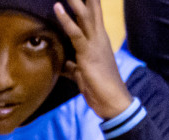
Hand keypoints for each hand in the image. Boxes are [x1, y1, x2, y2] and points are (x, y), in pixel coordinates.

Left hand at [54, 0, 133, 119]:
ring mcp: (94, 43)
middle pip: (90, 8)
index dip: (88, 0)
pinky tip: (57, 7)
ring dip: (74, 1)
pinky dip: (65, 20)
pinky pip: (75, 32)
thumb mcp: (81, 73)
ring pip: (83, 15)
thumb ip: (72, 66)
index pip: (93, 14)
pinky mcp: (88, 53)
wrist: (111, 100)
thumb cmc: (98, 87)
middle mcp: (99, 37)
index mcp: (98, 39)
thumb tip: (63, 64)